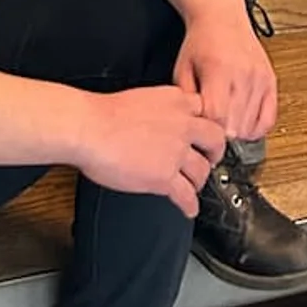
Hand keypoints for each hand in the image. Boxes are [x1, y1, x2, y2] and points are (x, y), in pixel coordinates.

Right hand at [71, 85, 225, 214]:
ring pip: (202, 170)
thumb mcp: (142, 98)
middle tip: (211, 159)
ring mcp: (176, 151)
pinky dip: (190, 205)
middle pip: (215, 139)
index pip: (203, 110)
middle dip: (215, 152)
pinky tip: (189, 209)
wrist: (90, 128)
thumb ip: (159, 109)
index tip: (203, 132)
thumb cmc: (104, 114)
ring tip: (195, 187)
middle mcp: (182, 124)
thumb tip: (158, 121)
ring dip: (199, 181)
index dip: (204, 123)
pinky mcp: (165, 176)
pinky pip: (186, 195)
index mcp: (175, 100)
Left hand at [175, 11, 276, 145]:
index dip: (208, 132)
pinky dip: (256, 129)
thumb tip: (194, 129)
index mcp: (219, 70)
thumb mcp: (182, 69)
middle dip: (221, 136)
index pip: (217, 117)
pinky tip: (243, 124)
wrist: (222, 17)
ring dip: (236, 133)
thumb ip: (186, 101)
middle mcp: (243, 74)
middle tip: (211, 133)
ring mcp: (260, 78)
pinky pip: (268, 119)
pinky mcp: (270, 80)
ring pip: (251, 126)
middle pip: (235, 126)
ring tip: (224, 125)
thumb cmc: (200, 42)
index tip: (201, 134)